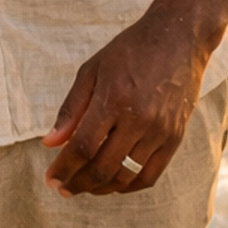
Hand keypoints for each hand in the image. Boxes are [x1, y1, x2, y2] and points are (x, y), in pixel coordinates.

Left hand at [42, 11, 209, 195]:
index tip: (50, 179)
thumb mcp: (91, 70)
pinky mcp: (175, 137)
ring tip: (84, 187)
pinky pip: (150, 176)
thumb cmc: (129, 51)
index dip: (64, 168)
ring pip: (126, 176)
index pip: (83, 147)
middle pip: (103, 167)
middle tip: (62, 188)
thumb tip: (49, 144)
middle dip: (78, 183)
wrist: (178, 39)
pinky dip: (129, 186)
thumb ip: (70, 109)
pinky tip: (113, 184)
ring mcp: (160, 131)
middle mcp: (139, 119)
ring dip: (101, 188)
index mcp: (113, 100)